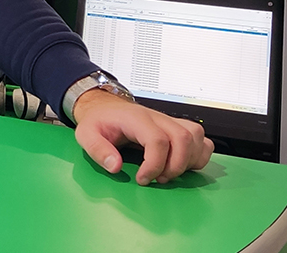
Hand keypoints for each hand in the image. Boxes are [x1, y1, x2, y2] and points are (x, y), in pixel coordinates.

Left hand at [72, 88, 213, 185]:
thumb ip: (97, 150)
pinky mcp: (176, 128)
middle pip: (183, 138)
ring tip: (168, 172)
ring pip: (195, 136)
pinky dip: (199, 155)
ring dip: (189, 161)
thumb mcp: (86, 133)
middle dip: (175, 166)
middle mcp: (157, 118)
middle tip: (157, 178)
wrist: (104, 107)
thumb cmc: (99, 120)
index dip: (154, 164)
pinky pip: (201, 138)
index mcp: (135, 118)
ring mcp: (169, 122)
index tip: (142, 179)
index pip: (157, 139)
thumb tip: (115, 166)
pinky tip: (182, 165)